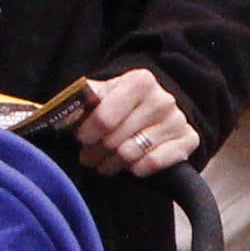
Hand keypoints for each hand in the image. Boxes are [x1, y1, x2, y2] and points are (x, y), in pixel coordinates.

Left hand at [77, 65, 198, 175]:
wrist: (157, 109)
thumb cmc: (122, 104)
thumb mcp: (103, 94)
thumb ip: (83, 100)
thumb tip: (60, 114)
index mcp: (140, 81)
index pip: (103, 118)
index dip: (86, 133)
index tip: (81, 139)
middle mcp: (162, 99)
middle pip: (114, 139)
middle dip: (96, 152)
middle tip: (89, 156)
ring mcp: (177, 120)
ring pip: (131, 154)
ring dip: (112, 164)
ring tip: (105, 163)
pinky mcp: (188, 140)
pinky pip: (154, 163)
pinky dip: (137, 169)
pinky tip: (130, 166)